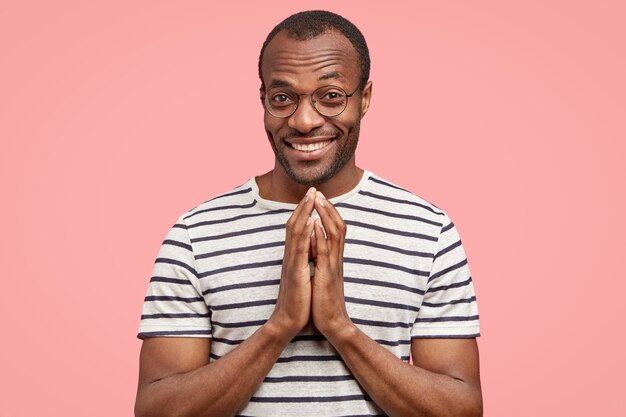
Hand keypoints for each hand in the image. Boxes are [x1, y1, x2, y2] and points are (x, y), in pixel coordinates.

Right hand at [269, 187, 315, 338]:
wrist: (288, 321)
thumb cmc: (298, 299)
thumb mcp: (303, 275)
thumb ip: (305, 260)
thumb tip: (311, 248)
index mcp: (294, 256)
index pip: (297, 228)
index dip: (303, 211)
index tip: (313, 196)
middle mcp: (290, 256)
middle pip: (294, 225)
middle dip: (303, 206)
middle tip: (312, 189)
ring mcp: (292, 264)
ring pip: (296, 233)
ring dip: (303, 214)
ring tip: (311, 198)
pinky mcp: (296, 274)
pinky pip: (300, 250)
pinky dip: (305, 235)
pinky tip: (310, 222)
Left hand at [311, 192, 352, 336]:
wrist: (333, 323)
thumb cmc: (325, 301)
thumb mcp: (323, 276)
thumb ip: (322, 261)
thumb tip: (316, 247)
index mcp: (334, 259)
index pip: (336, 230)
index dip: (329, 213)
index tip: (320, 198)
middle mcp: (336, 259)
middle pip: (338, 226)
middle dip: (328, 208)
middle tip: (319, 192)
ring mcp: (333, 266)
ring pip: (334, 234)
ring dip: (326, 215)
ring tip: (318, 200)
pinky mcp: (326, 275)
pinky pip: (324, 251)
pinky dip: (320, 235)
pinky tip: (316, 223)